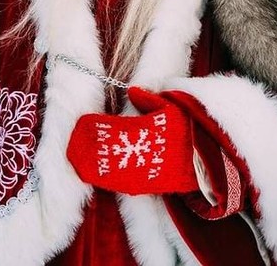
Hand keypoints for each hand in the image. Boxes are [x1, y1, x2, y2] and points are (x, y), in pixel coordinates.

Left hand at [66, 87, 196, 195]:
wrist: (204, 163)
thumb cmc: (188, 130)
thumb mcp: (172, 107)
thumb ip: (149, 99)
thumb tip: (131, 90)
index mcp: (147, 130)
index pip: (114, 127)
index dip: (97, 126)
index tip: (83, 122)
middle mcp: (141, 152)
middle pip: (108, 149)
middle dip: (88, 147)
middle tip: (72, 143)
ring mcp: (141, 171)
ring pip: (110, 169)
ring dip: (90, 165)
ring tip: (75, 159)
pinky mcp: (144, 186)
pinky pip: (118, 183)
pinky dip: (103, 180)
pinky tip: (91, 175)